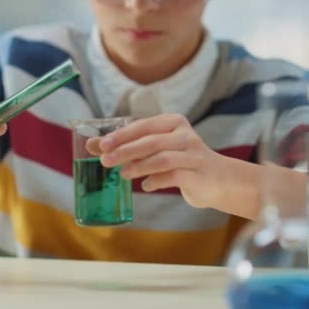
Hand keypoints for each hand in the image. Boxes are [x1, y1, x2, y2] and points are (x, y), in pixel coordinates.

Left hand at [86, 114, 228, 208]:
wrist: (218, 180)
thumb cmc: (179, 162)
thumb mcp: (153, 150)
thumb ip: (126, 147)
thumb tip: (91, 145)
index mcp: (172, 122)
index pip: (142, 126)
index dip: (121, 135)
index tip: (101, 145)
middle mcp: (185, 134)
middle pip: (151, 141)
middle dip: (125, 151)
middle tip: (105, 161)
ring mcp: (194, 154)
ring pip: (162, 158)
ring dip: (139, 166)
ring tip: (123, 174)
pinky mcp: (198, 174)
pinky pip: (173, 176)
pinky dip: (155, 181)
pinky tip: (146, 186)